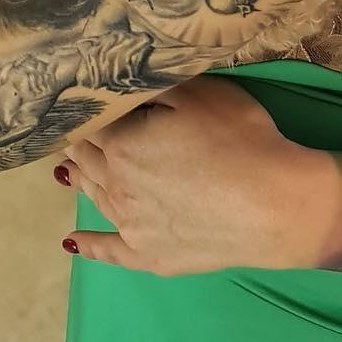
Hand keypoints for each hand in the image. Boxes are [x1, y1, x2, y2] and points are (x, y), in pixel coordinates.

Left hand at [53, 75, 333, 275]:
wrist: (273, 205)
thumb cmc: (239, 139)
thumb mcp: (197, 93)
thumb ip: (151, 87)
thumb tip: (115, 86)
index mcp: (121, 143)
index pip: (89, 124)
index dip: (82, 112)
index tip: (75, 102)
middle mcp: (116, 185)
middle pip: (86, 160)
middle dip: (76, 144)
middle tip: (67, 132)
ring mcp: (131, 226)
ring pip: (95, 197)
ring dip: (80, 180)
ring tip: (68, 170)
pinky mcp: (151, 256)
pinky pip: (109, 252)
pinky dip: (88, 245)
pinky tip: (71, 243)